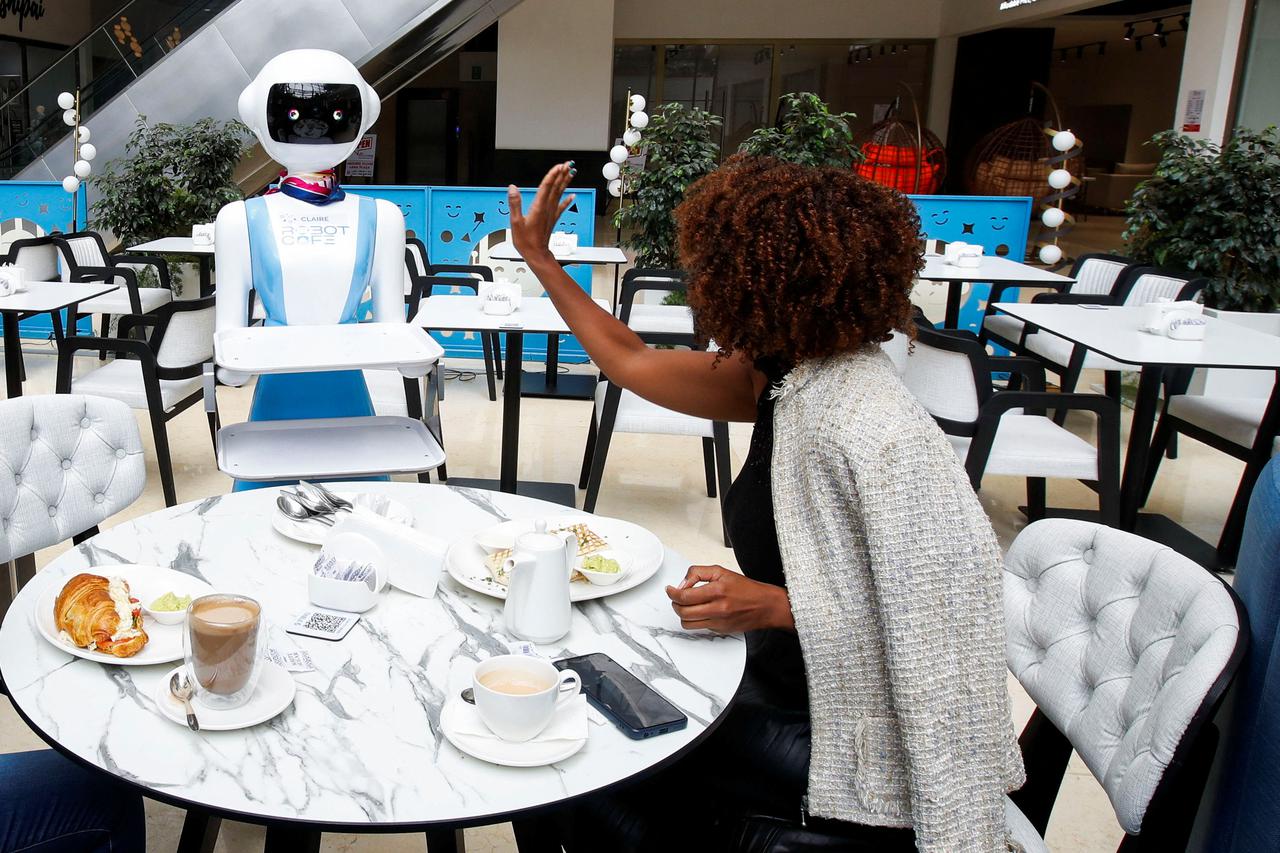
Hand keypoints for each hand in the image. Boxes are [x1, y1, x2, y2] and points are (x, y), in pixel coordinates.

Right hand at [508, 162, 575, 262]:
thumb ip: (515, 203)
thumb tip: (513, 188)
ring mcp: (551, 213)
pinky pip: (562, 207)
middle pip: (556, 187)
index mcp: (538, 208)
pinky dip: (568, 200)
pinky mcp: (552, 219)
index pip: (547, 187)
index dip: (552, 175)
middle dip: (562, 175)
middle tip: (568, 164)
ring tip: (570, 172)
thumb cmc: (526, 241)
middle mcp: (547, 209)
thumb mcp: (516, 222)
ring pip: (560, 194)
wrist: (537, 255)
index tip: (558, 166)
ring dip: (565, 182)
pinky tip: (573, 195)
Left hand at [665, 565, 794, 633]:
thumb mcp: (721, 572)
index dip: (672, 593)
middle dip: (675, 604)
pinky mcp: (720, 630)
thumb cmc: (746, 589)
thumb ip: (698, 573)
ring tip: (686, 605)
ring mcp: (718, 622)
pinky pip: (699, 628)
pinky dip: (695, 620)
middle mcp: (717, 608)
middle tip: (675, 598)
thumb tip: (683, 583)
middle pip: (683, 612)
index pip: (685, 596)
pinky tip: (700, 611)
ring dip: (682, 614)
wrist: (766, 605)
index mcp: (717, 591)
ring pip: (688, 623)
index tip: (670, 590)